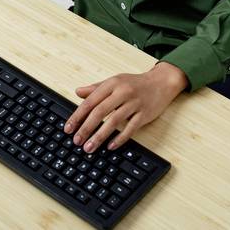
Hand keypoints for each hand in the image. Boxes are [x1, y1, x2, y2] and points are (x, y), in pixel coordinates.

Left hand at [64, 62, 187, 152]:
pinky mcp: (144, 114)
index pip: (90, 101)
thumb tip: (78, 92)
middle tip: (76, 141)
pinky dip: (120, 138)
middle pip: (100, 111)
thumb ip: (95, 88)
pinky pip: (130, 128)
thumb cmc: (135, 83)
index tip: (69, 128)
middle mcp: (122, 92)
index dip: (78, 116)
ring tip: (89, 147)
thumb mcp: (114, 81)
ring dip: (100, 136)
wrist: (161, 82)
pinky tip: (110, 146)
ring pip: (114, 121)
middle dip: (86, 128)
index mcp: (112, 83)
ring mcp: (134, 103)